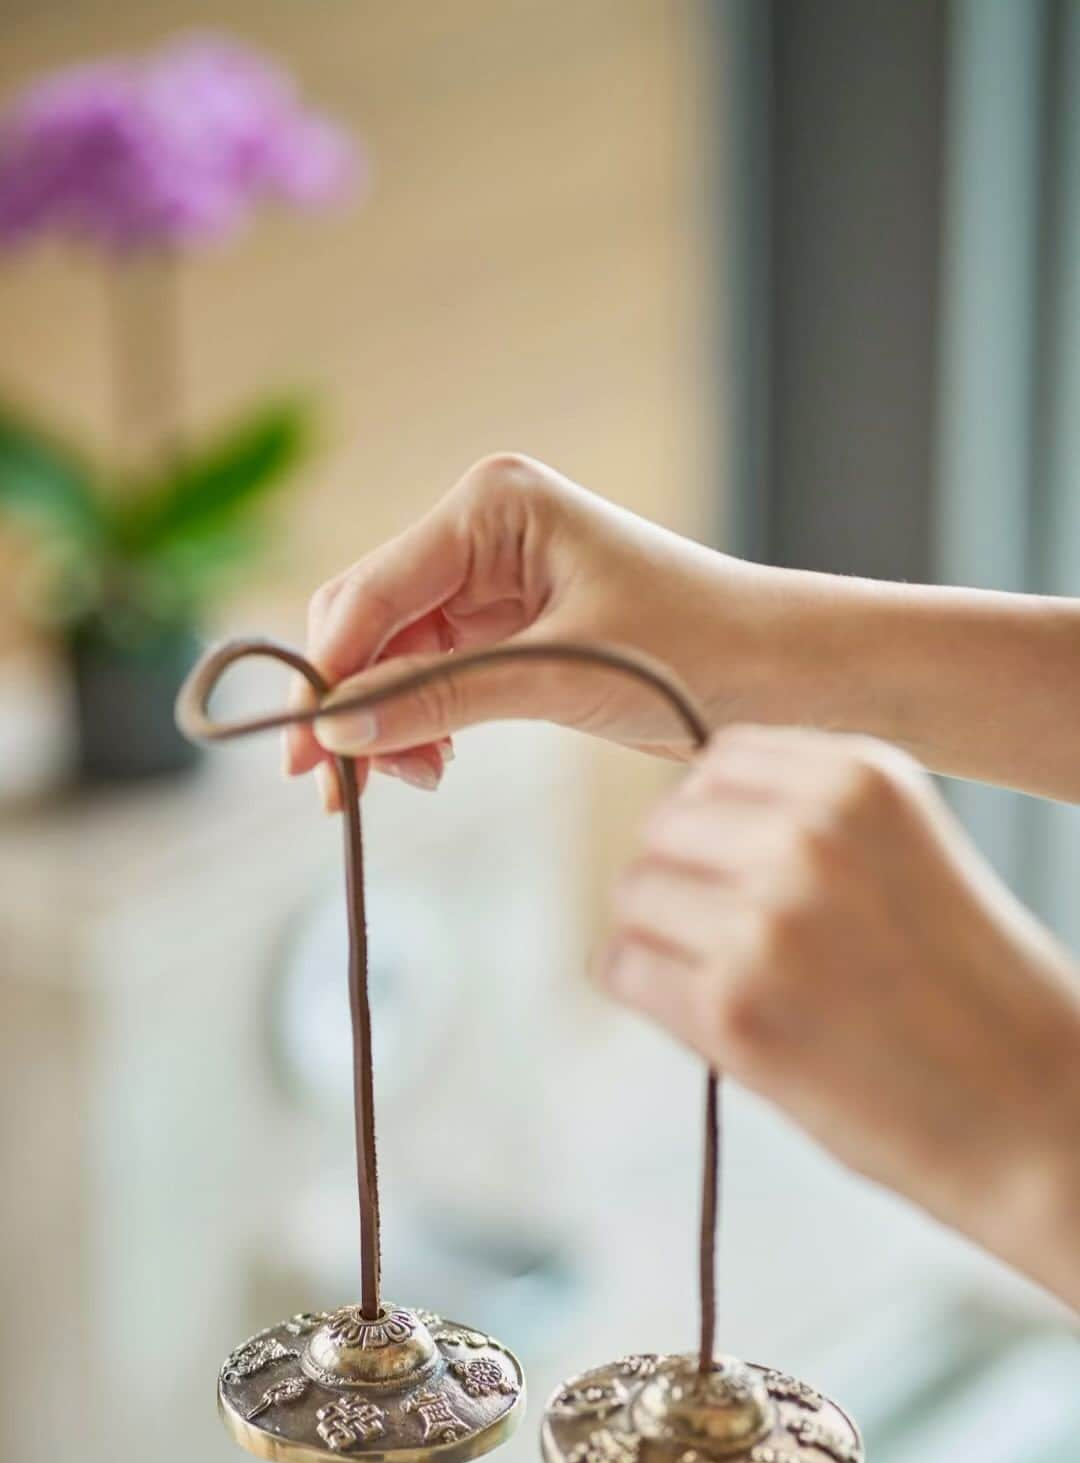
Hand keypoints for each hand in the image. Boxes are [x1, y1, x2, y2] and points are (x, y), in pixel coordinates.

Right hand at [289, 452, 758, 806]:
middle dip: (349, 700)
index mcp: (492, 505)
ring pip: (390, 654)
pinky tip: (431, 764)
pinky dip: (418, 722)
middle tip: (334, 789)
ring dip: (383, 720)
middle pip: (367, 618)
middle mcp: (480, 530)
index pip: (373, 590)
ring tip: (406, 781)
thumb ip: (444, 698)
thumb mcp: (561, 674)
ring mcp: (489, 579)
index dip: (329, 671)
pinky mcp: (506, 628)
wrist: (780, 669)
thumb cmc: (696, 646)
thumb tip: (339, 730)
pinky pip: (429, 675)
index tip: (304, 750)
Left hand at [601, 725, 1079, 1309]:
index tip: (742, 876)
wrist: (1040, 1117)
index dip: (716, 825)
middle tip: (729, 947)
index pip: (716, 761)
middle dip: (681, 886)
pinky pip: (626, 970)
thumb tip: (681, 823)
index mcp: (863, 778)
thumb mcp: (907, 859)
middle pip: (663, 828)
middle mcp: (809, 831)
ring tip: (734, 989)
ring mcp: (767, 917)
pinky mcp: (733, 1006)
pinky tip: (721, 1026)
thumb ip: (809, 827)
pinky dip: (653, 998)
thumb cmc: (975, 1001)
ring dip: (662, 943)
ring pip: (633, 898)